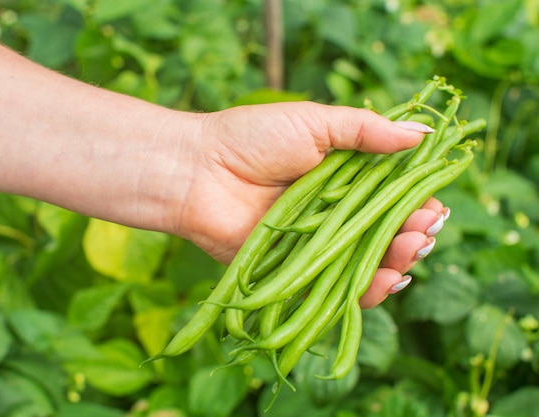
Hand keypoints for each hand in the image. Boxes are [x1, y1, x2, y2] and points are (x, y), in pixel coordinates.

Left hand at [174, 101, 445, 307]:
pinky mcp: (296, 272)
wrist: (198, 172)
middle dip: (414, 234)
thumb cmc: (251, 139)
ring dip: (399, 260)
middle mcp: (334, 213)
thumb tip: (422, 133)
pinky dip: (367, 289)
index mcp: (342, 176)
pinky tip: (389, 279)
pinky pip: (337, 289)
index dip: (417, 202)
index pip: (392, 195)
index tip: (434, 205)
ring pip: (369, 262)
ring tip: (412, 249)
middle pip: (387, 232)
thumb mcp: (313, 122)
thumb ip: (366, 130)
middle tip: (425, 229)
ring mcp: (317, 245)